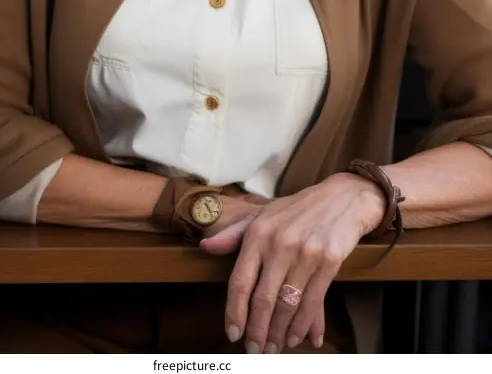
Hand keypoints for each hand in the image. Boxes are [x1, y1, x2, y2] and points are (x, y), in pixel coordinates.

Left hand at [200, 173, 384, 353]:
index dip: (234, 312)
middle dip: (257, 331)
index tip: (232, 333)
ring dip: (279, 333)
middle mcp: (279, 243)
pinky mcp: (329, 261)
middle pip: (263, 300)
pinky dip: (303, 325)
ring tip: (274, 347)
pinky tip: (296, 337)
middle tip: (254, 350)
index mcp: (258, 232)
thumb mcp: (263, 214)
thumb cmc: (299, 209)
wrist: (343, 197)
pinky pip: (312, 302)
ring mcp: (305, 253)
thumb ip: (234, 235)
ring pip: (287, 305)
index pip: (240, 281)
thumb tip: (205, 246)